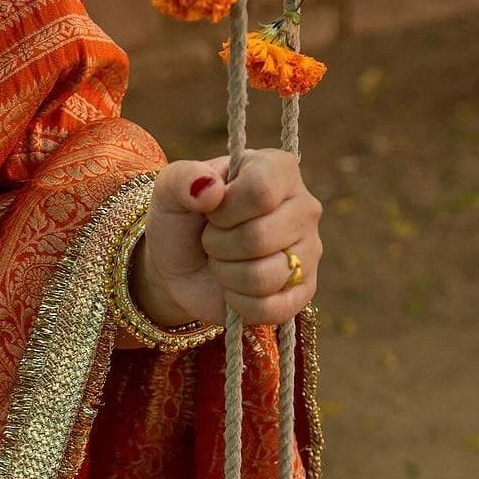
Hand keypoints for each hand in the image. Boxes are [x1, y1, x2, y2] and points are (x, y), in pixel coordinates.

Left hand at [133, 148, 321, 327]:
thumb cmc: (181, 219)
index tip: (212, 211)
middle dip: (218, 245)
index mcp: (278, 169)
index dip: (225, 210)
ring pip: (264, 276)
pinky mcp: (303, 291)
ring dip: (226, 274)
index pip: (262, 191)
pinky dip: (238, 303)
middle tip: (213, 239)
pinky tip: (233, 287)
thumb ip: (183, 178)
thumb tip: (211, 188)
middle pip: (259, 238)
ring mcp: (309, 251)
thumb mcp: (169, 190)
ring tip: (222, 260)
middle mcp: (304, 207)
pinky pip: (271, 308)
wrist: (179, 265)